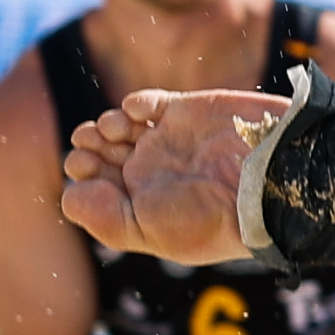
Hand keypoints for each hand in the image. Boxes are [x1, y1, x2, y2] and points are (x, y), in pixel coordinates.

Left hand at [64, 85, 289, 260]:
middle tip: (90, 148)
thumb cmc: (211, 217)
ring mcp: (169, 141)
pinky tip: (140, 114)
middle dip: (87, 146)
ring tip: (115, 132)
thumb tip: (69, 192)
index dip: (80, 172)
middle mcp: (151, 173)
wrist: (265, 181)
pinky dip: (133, 103)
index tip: (85, 168)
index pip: (93, 185)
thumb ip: (101, 217)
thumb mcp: (148, 232)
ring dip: (106, 124)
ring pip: (117, 125)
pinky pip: (146, 102)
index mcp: (141, 204)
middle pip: (100, 153)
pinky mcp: (187, 112)